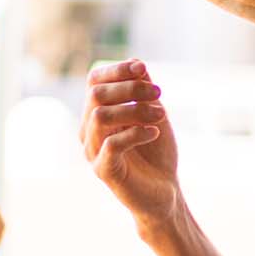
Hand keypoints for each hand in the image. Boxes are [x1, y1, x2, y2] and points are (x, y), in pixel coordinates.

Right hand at [80, 59, 180, 229]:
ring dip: (134, 110)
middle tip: (159, 93)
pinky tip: (154, 133)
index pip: (94, 81)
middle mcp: (89, 130)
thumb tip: (137, 63)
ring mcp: (93, 151)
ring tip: (161, 115)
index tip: (143, 68)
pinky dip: (135, 133)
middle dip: (129, 88)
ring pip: (100, 116)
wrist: (165, 192)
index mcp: (97, 113)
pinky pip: (111, 144)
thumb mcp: (154, 114)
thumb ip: (144, 91)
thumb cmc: (157, 152)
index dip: (116, 70)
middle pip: (96, 95)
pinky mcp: (103, 171)